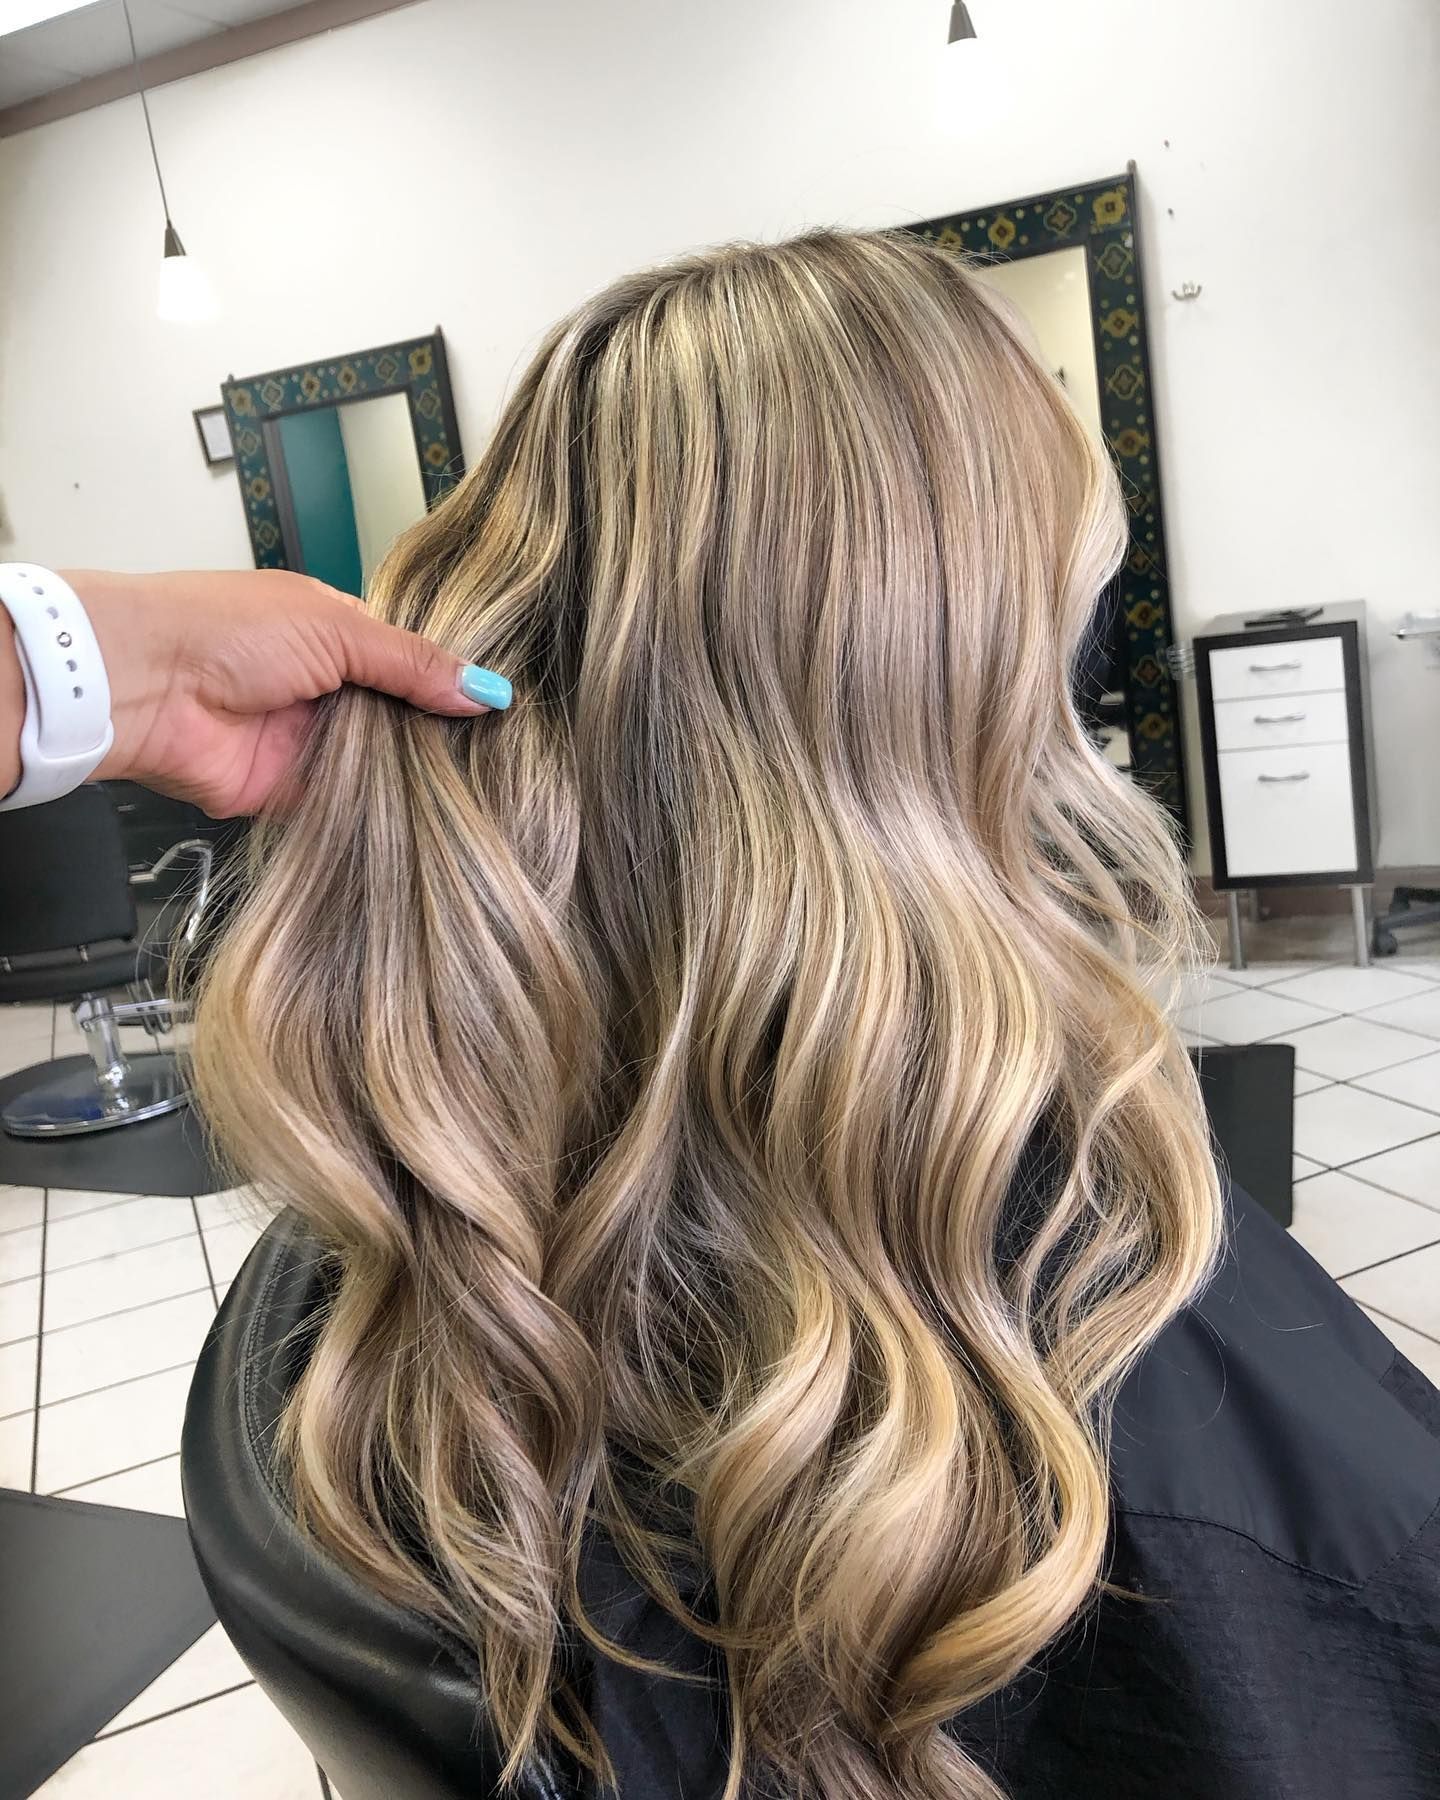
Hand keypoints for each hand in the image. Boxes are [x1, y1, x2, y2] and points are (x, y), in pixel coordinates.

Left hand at [4, 569, 509, 816]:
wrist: (146, 684)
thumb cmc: (229, 631)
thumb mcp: (339, 630)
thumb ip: (413, 665)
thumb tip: (487, 692)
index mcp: (337, 633)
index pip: (411, 662)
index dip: (452, 683)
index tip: (507, 708)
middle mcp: (328, 687)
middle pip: (402, 717)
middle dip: (442, 734)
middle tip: (509, 758)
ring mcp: (310, 741)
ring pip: (382, 764)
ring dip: (416, 775)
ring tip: (488, 791)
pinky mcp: (292, 793)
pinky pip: (349, 805)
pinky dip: (382, 811)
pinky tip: (438, 820)